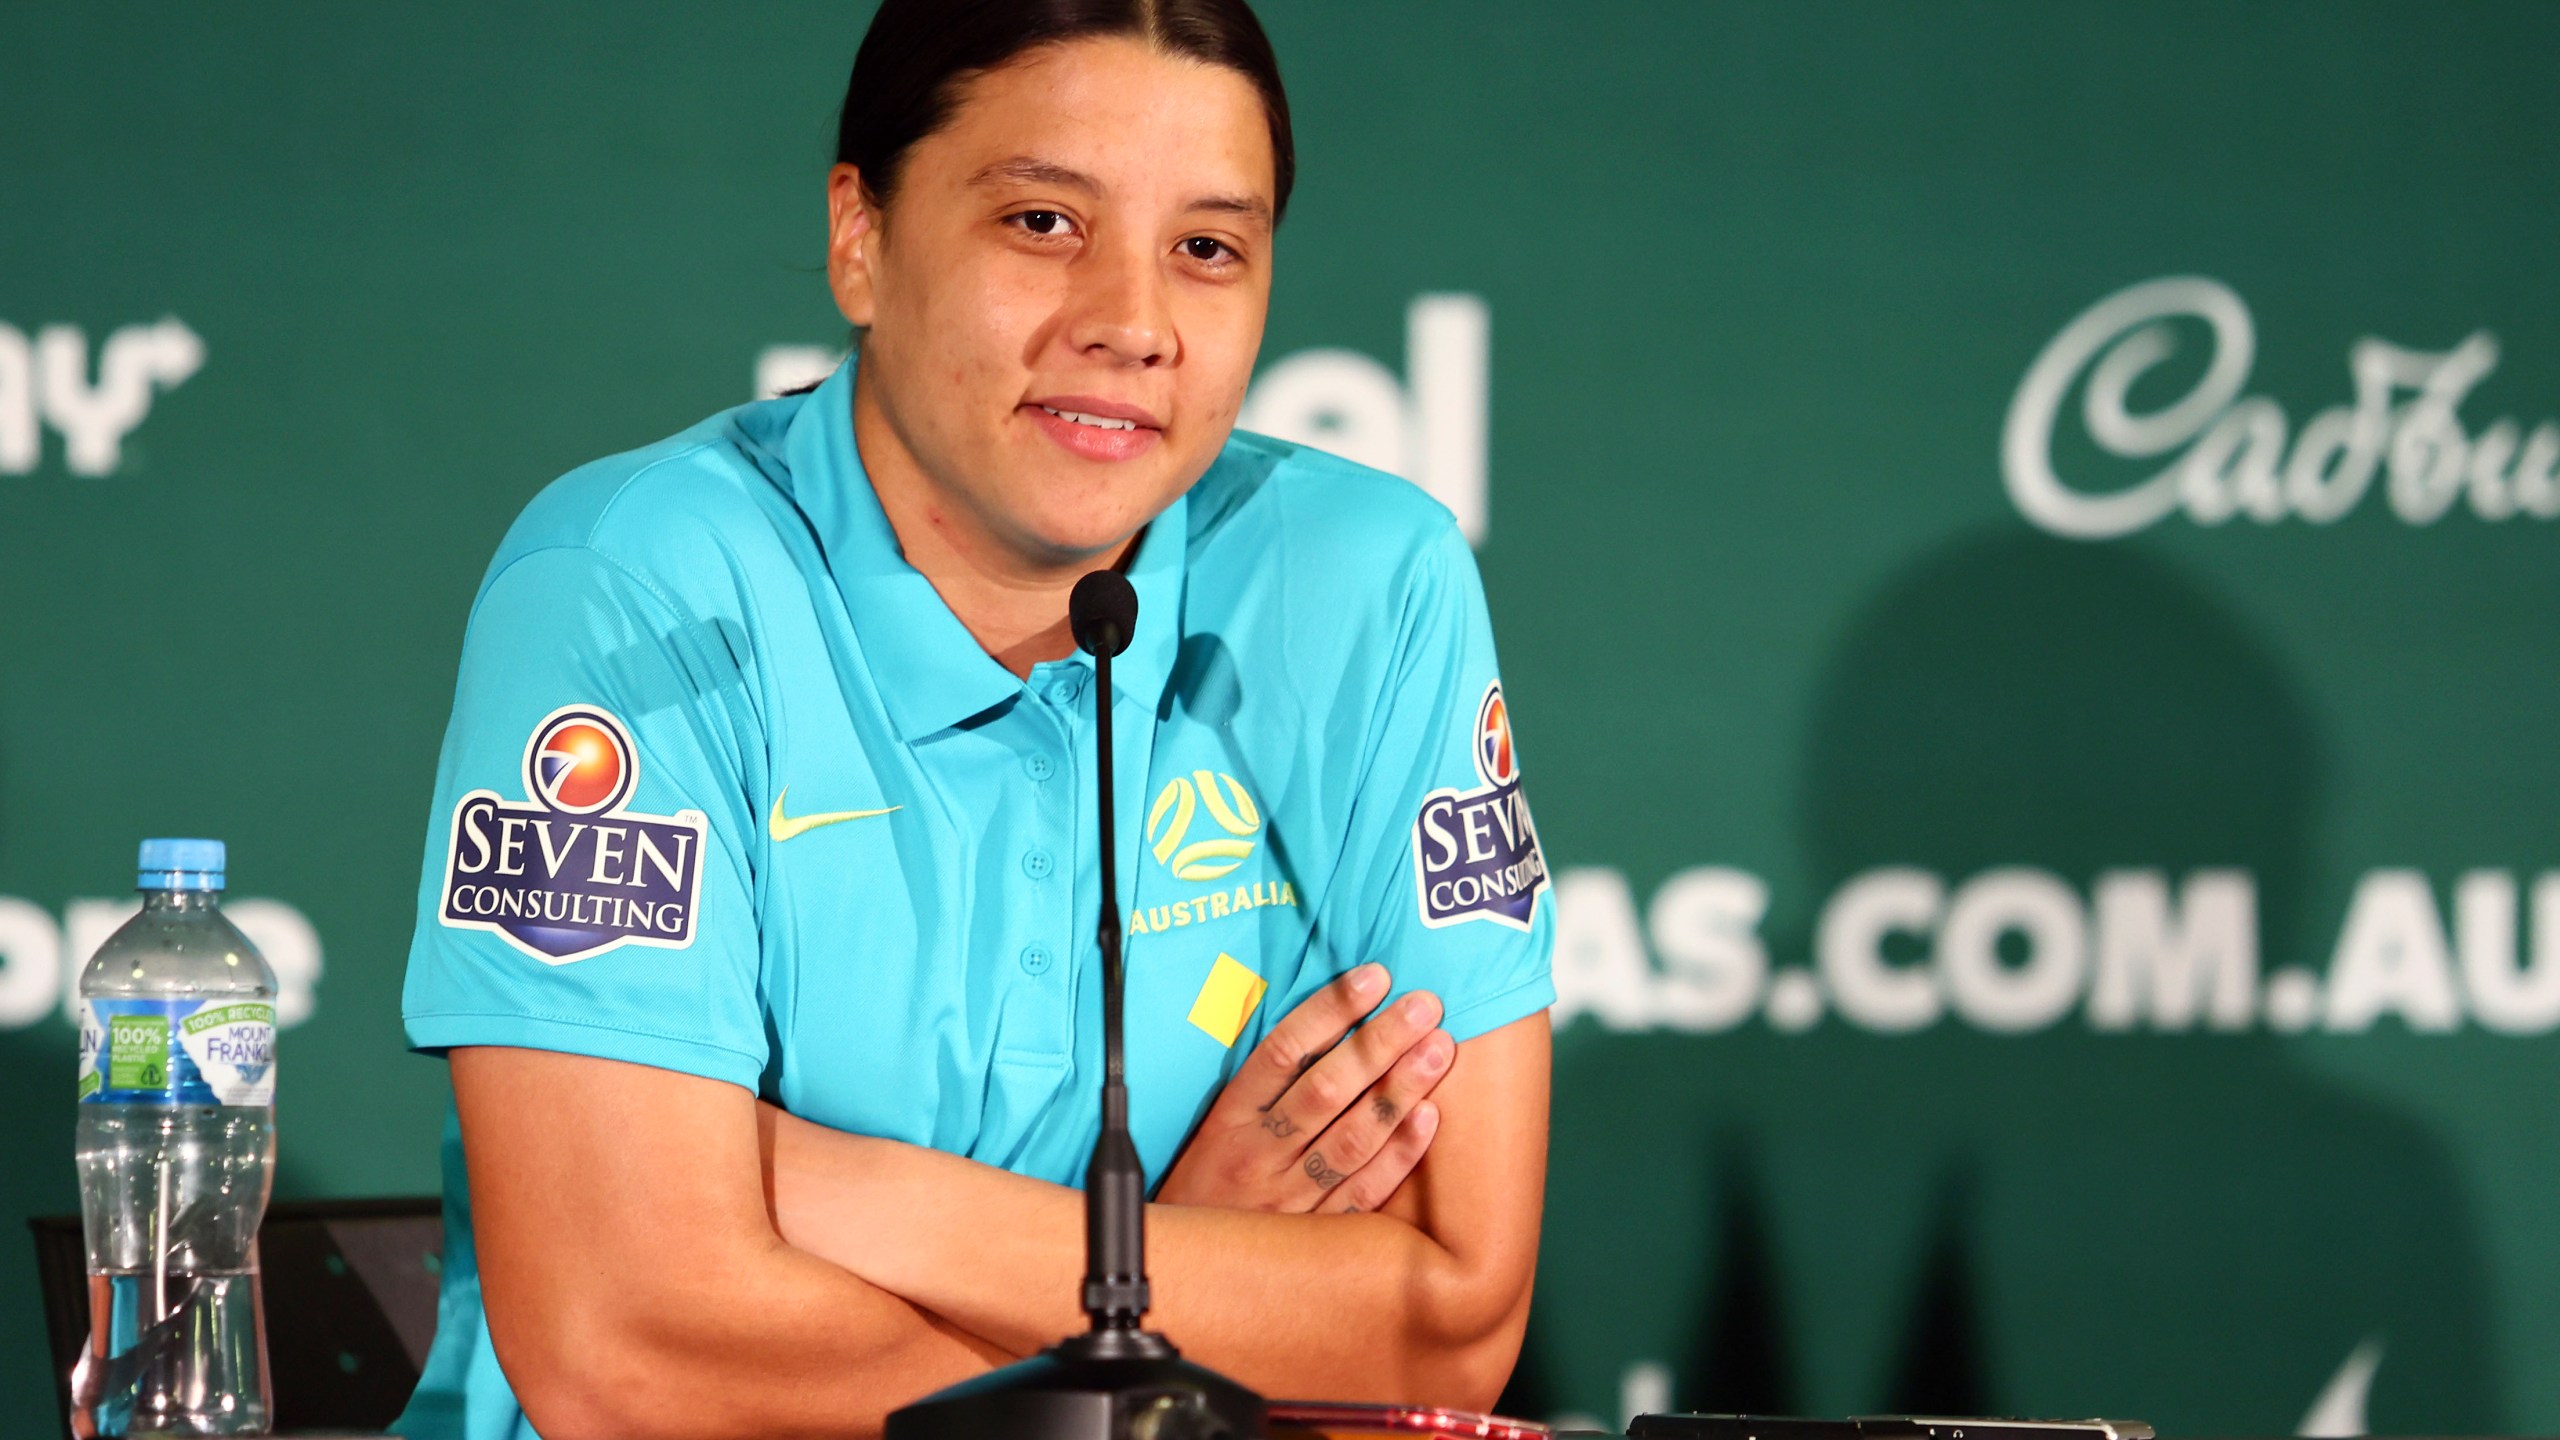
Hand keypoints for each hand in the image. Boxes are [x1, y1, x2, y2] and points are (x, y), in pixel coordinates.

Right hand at [1155, 962, 1453, 1214]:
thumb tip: (1325, 1024)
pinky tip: (1428, 1119)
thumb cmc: (1201, 1191)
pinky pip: (1362, 1193)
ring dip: (1399, 1089)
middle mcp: (1258, 1155)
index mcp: (1228, 1119)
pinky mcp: (1313, 1238)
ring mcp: (1287, 1200)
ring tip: (1438, 1049)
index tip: (1372, 977)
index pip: (1283, 1050)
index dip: (1330, 1009)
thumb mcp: (1213, 1129)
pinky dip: (1397, 1156)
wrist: (1175, 1276)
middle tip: (1424, 1005)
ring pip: (1351, 1138)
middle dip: (1379, 1042)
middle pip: (1326, 1088)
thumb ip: (1262, 1084)